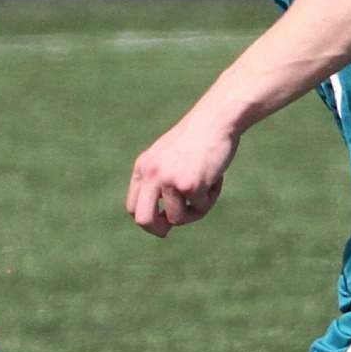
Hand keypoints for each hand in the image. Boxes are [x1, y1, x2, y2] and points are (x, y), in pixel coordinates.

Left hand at [126, 108, 240, 236]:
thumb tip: (163, 220)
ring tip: (208, 189)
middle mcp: (151, 175)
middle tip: (167, 232)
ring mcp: (170, 180)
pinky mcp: (190, 185)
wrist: (216, 119)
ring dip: (195, 211)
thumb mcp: (169, 158)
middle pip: (143, 220)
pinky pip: (201, 208)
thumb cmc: (197, 139)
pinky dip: (211, 198)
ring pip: (177, 218)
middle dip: (156, 230)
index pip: (133, 206)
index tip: (160, 225)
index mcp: (143, 168)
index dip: (147, 220)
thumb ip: (161, 182)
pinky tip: (217, 178)